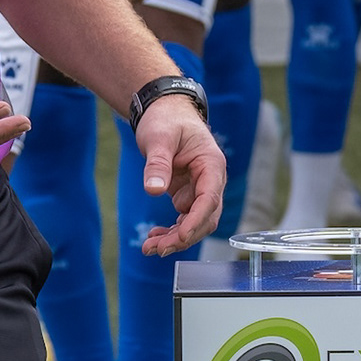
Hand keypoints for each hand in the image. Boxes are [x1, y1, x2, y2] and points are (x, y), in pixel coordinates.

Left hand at [129, 85, 223, 252]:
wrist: (164, 111)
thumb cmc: (166, 120)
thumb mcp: (159, 138)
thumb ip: (157, 163)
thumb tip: (153, 190)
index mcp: (211, 165)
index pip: (209, 199)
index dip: (196, 221)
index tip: (180, 237)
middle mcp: (211, 180)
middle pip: (205, 217)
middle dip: (183, 236)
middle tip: (157, 249)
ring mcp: (200, 189)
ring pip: (194, 222)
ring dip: (175, 238)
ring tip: (149, 248)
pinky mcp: (187, 194)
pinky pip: (183, 218)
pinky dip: (170, 230)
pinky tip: (153, 237)